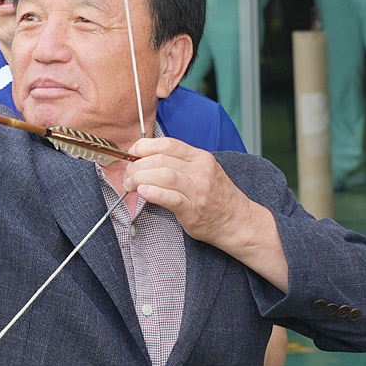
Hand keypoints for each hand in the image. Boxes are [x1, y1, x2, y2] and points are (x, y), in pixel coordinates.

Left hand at [122, 137, 250, 241]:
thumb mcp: (204, 171)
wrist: (238, 221)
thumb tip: (147, 159)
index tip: (132, 153)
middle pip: (161, 159)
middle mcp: (200, 170)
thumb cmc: (217, 197)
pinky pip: (171, 198)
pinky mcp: (194, 210)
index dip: (145, 146)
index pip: (168, 144)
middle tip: (128, 175)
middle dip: (137, 165)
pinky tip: (143, 192)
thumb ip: (180, 163)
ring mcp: (198, 190)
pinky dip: (154, 193)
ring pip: (164, 175)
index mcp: (200, 157)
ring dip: (141, 178)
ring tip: (130, 185)